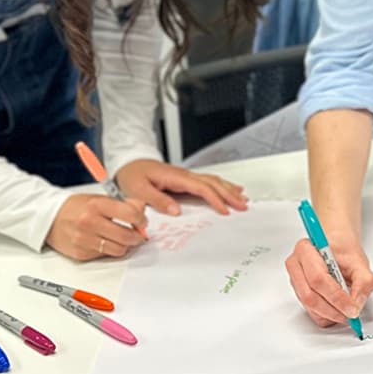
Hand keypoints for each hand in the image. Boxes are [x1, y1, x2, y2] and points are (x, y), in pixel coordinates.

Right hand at [45, 193, 147, 260]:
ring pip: (118, 250)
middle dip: (137, 236)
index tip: (142, 221)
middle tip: (138, 233)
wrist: (49, 218)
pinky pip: (105, 255)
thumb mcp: (99, 198)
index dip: (141, 219)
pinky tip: (104, 241)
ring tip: (122, 238)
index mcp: (96, 205)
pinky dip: (109, 250)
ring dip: (124, 245)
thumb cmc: (76, 207)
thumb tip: (142, 211)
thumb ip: (122, 203)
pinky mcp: (81, 254)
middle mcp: (90, 223)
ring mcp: (85, 240)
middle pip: (127, 236)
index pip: (130, 214)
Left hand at [114, 159, 247, 215]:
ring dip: (229, 189)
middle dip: (230, 194)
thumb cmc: (131, 175)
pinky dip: (222, 185)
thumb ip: (157, 200)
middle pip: (213, 183)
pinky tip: (229, 188)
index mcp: (175, 177)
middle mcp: (183, 175)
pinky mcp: (184, 179)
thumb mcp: (138, 190)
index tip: (225, 211)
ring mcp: (185, 176)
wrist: (128, 162)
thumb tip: (176, 210)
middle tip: (244, 206)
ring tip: (242, 199)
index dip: (215, 199)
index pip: (201, 188)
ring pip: (213, 180)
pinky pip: (207, 181)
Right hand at [283, 235, 372, 326]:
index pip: (318, 279)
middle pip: (310, 296)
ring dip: (330, 314)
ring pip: (309, 306)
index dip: (336, 297)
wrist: (336, 246)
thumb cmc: (343, 250)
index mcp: (306, 250)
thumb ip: (364, 282)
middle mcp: (295, 265)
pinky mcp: (298, 292)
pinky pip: (310, 312)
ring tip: (347, 310)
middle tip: (351, 313)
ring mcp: (295, 280)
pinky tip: (338, 308)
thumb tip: (357, 303)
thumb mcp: (360, 262)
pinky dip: (326, 316)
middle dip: (333, 310)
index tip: (352, 308)